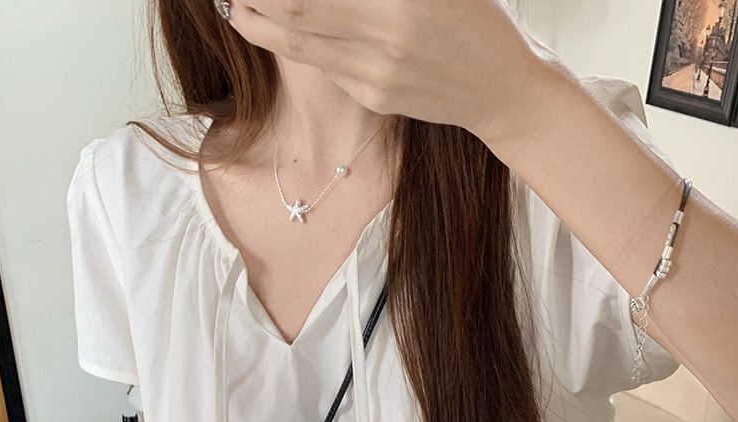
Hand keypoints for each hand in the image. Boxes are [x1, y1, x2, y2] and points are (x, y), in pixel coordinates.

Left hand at [226, 0, 540, 142]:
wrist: (502, 88)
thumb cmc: (476, 15)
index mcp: (401, 2)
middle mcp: (384, 39)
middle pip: (297, 14)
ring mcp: (376, 75)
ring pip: (302, 46)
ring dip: (261, 25)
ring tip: (235, 7)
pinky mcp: (375, 97)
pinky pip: (328, 65)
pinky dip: (297, 45)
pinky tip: (281, 29)